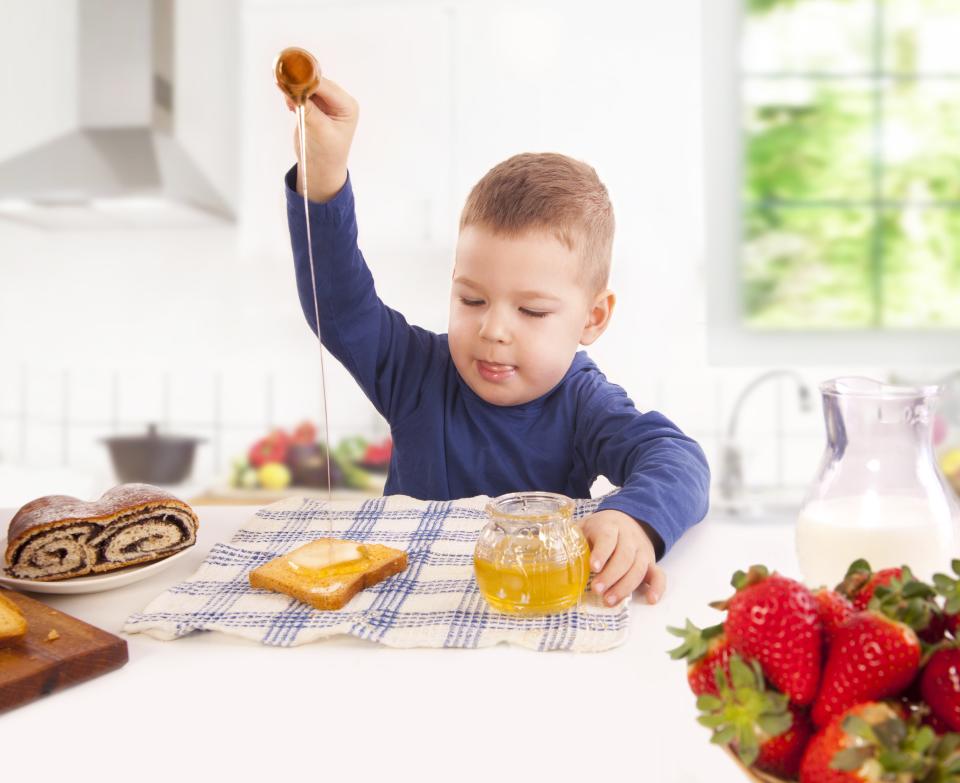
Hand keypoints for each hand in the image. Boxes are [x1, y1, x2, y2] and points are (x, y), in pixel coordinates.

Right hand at [280, 77, 358, 202]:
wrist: (320, 169)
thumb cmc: (326, 154)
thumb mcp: (319, 130)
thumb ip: (308, 108)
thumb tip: (292, 89)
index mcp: (347, 106)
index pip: (326, 86)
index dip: (309, 80)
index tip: (291, 76)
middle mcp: (338, 102)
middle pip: (317, 84)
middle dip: (301, 84)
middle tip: (284, 84)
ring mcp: (326, 104)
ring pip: (308, 87)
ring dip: (296, 90)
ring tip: (287, 99)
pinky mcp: (314, 107)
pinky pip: (302, 95)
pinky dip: (294, 97)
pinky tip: (290, 105)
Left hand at [578, 509, 664, 605]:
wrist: (628, 519)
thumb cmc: (600, 528)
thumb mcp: (585, 526)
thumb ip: (572, 538)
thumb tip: (551, 554)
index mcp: (609, 526)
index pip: (607, 538)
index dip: (602, 552)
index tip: (593, 567)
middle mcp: (629, 538)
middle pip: (624, 556)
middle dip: (611, 575)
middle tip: (597, 590)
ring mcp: (642, 550)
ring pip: (638, 568)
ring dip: (625, 586)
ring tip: (610, 600)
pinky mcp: (651, 562)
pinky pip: (659, 574)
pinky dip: (657, 587)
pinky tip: (650, 600)